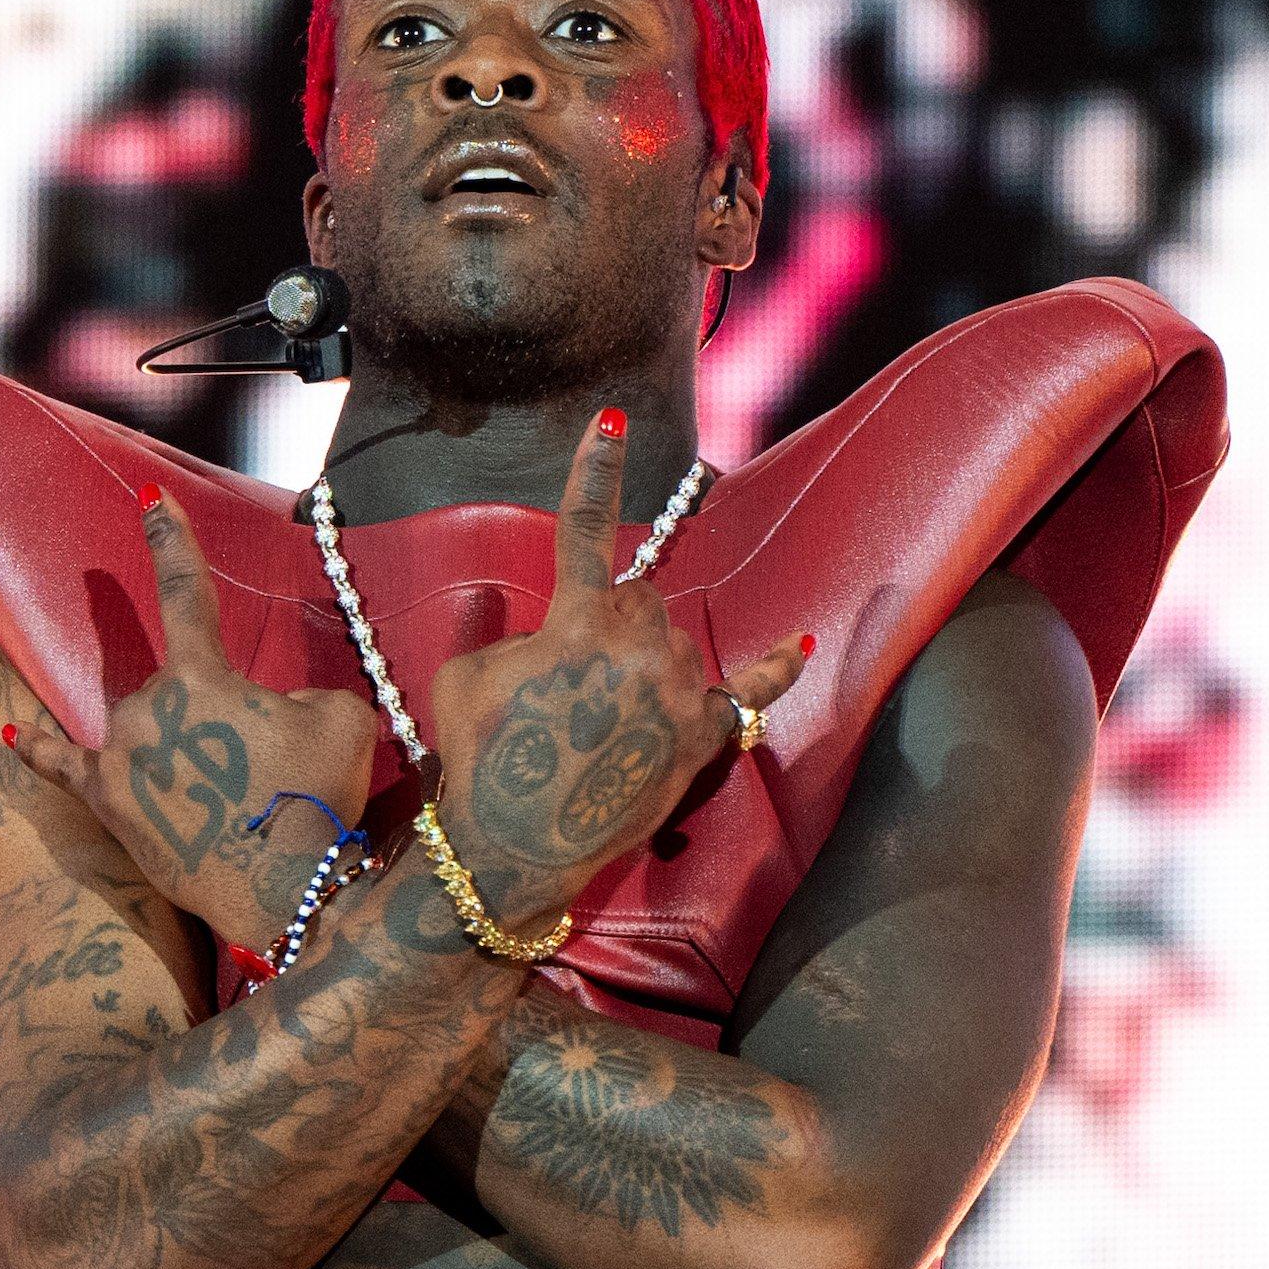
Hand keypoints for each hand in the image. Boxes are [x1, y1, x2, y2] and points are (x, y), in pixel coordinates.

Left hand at [12, 487, 380, 953]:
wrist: (284, 888)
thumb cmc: (316, 797)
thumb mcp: (338, 719)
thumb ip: (299, 693)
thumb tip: (271, 709)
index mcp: (200, 676)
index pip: (184, 590)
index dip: (169, 539)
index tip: (146, 495)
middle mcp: (146, 707)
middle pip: (175, 685)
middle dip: (219, 719)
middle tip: (264, 774)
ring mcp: (117, 756)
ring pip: (144, 726)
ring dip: (183, 749)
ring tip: (232, 802)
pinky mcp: (105, 802)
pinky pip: (62, 765)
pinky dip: (36, 749)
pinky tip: (8, 736)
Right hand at [430, 410, 809, 928]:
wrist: (512, 850)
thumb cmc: (479, 760)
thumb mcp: (465, 677)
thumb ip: (513, 637)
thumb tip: (546, 638)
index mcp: (574, 618)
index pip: (584, 527)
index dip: (595, 470)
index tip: (610, 418)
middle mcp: (636, 641)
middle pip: (640, 598)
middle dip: (612, 628)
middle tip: (573, 687)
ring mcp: (675, 689)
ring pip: (676, 645)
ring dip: (647, 668)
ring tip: (603, 726)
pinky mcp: (700, 737)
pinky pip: (750, 692)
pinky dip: (775, 668)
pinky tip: (802, 642)